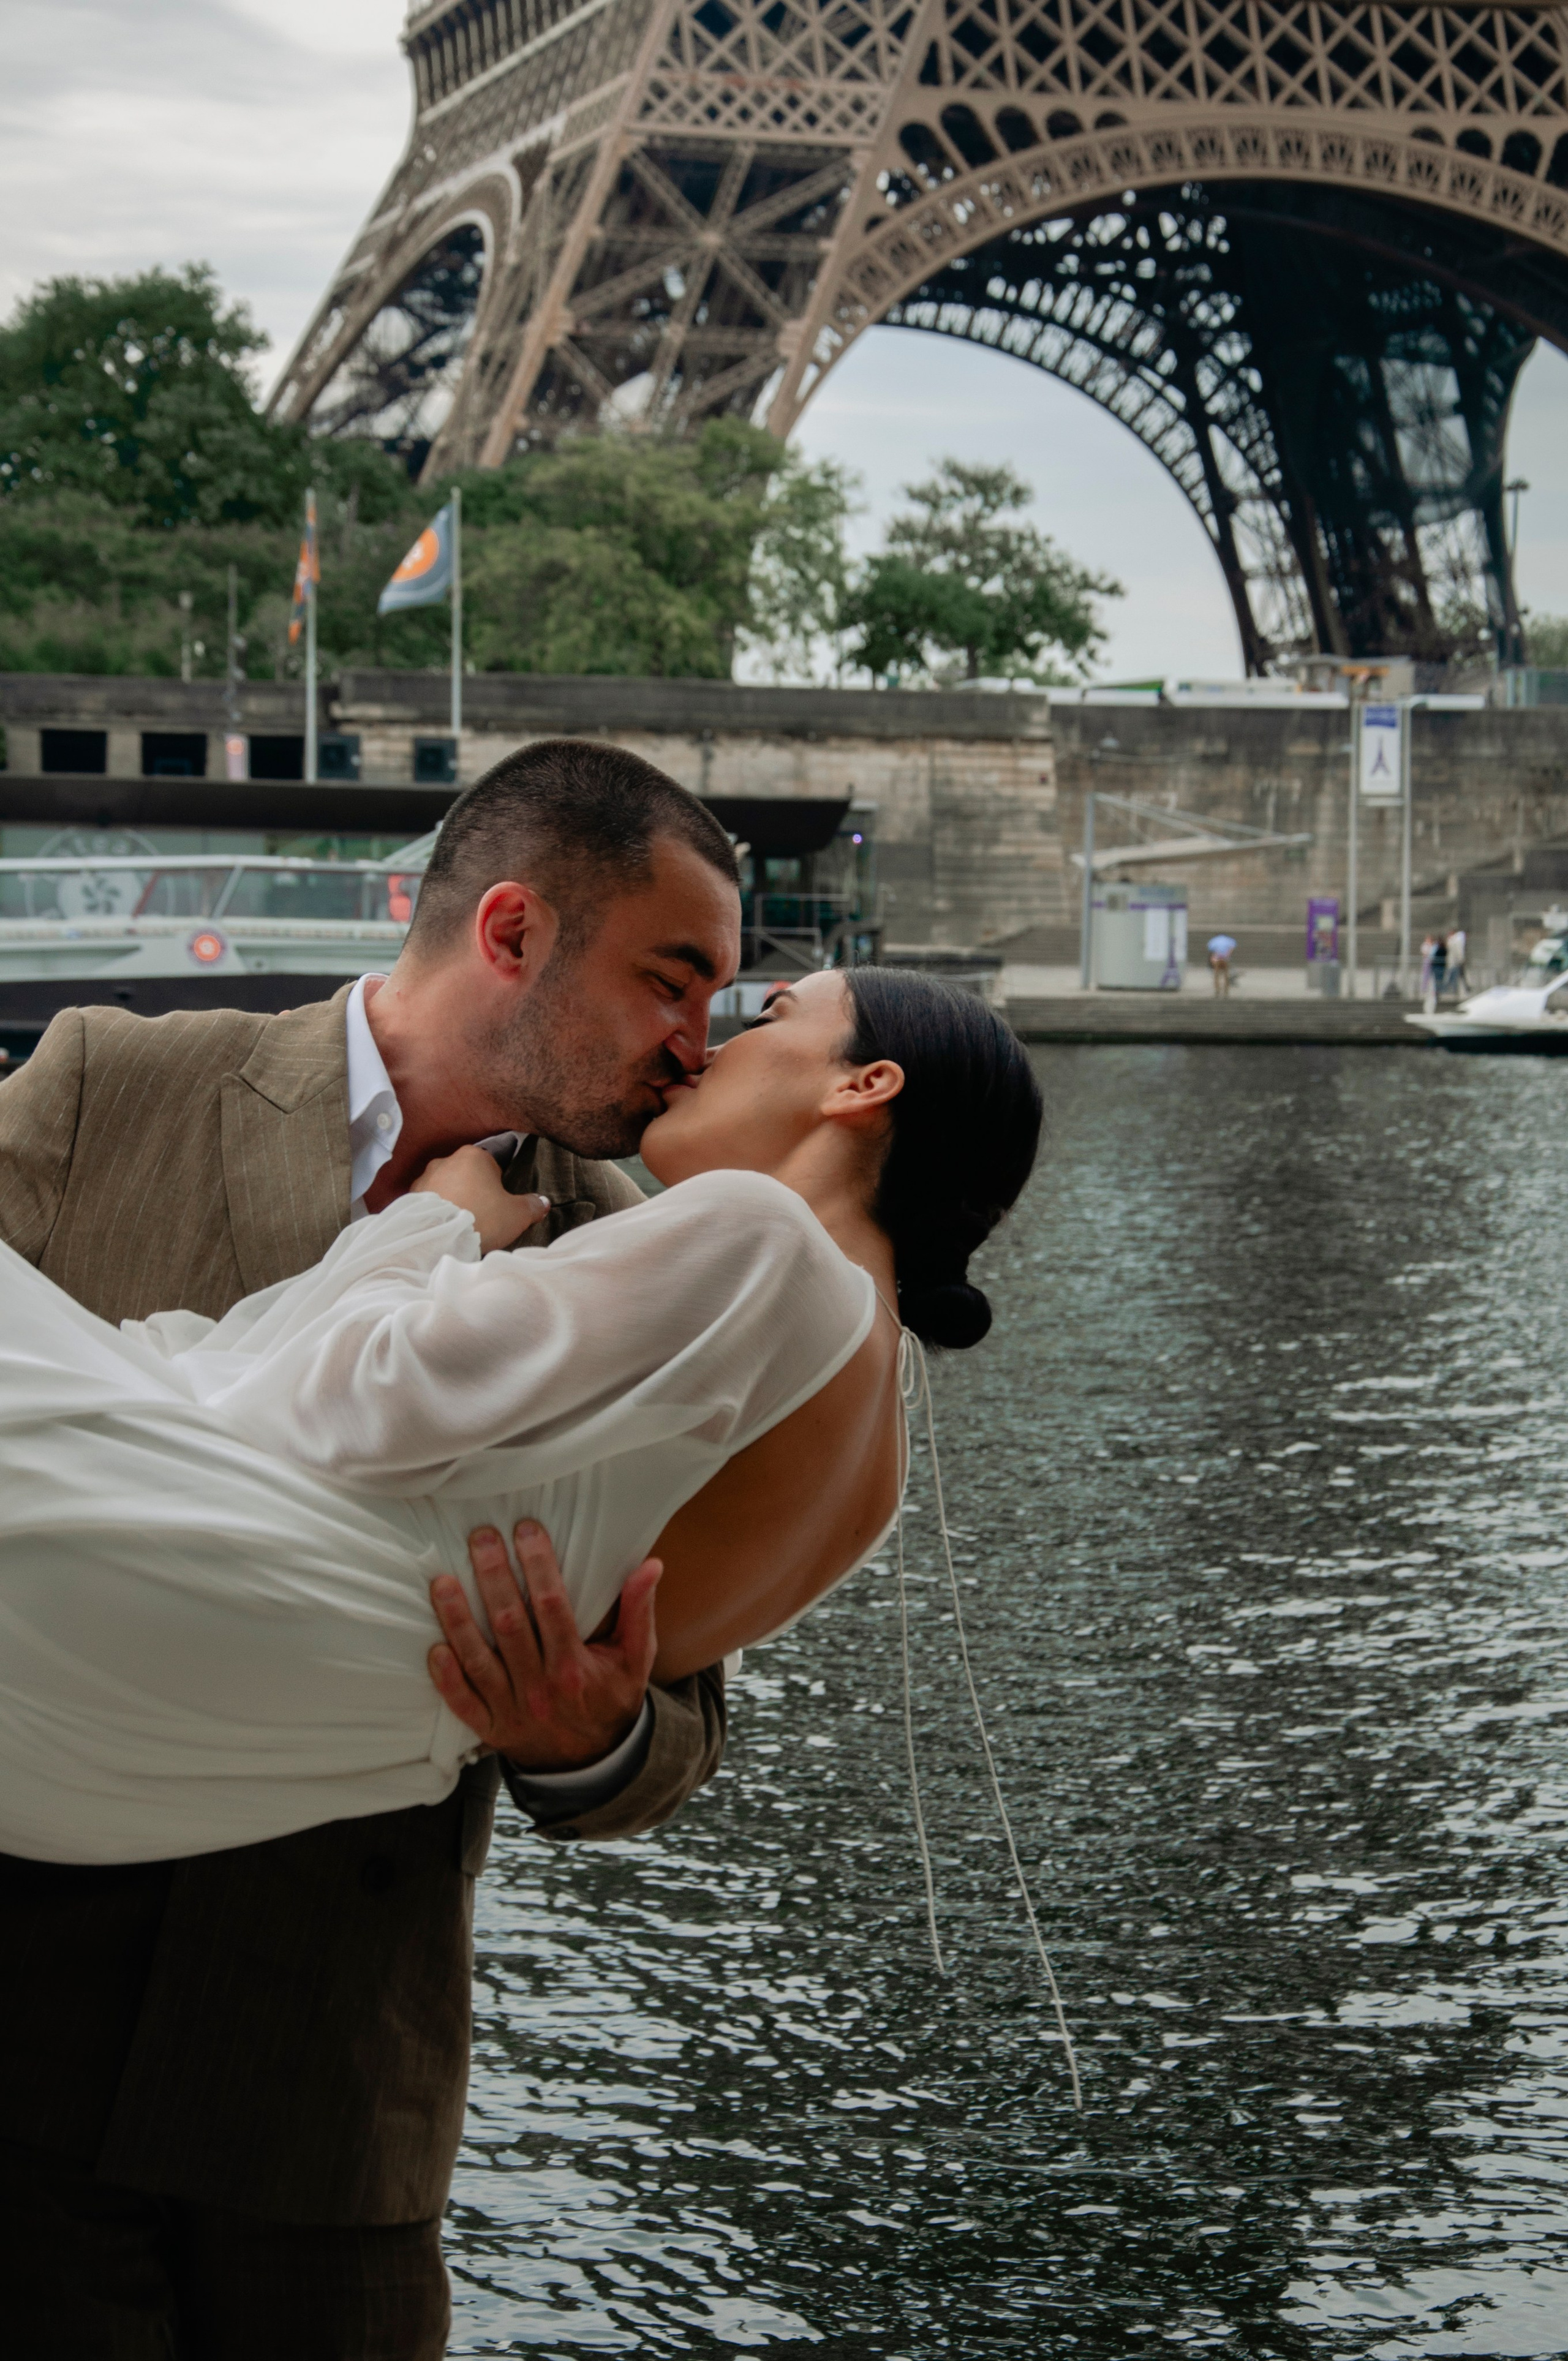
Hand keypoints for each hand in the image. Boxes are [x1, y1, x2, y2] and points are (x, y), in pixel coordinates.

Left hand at [411, 1144, 545, 1251]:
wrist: (438, 1239)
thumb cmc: (482, 1219)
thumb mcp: (517, 1214)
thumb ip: (532, 1205)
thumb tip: (542, 1202)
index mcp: (474, 1155)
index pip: (492, 1165)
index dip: (499, 1186)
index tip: (499, 1204)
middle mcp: (446, 1160)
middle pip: (467, 1175)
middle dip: (474, 1192)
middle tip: (482, 1216)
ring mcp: (425, 1178)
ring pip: (447, 1187)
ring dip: (454, 1201)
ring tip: (461, 1225)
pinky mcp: (410, 1197)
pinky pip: (430, 1202)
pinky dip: (437, 1212)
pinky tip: (445, 1228)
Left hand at [428, 1520, 660, 1769]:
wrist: (594, 1763)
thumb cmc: (611, 1698)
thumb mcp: (636, 1658)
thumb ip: (639, 1611)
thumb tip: (651, 1565)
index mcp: (575, 1668)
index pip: (553, 1605)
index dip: (538, 1565)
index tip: (527, 1530)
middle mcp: (540, 1688)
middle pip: (510, 1625)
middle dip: (493, 1577)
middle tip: (481, 1538)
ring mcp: (512, 1709)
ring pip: (478, 1659)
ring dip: (458, 1619)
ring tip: (441, 1581)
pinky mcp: (490, 1728)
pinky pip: (462, 1702)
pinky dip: (446, 1677)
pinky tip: (433, 1646)